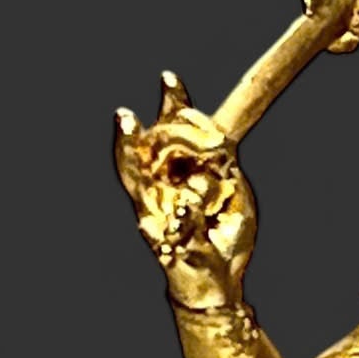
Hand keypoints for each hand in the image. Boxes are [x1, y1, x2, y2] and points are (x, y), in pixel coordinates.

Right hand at [113, 70, 255, 309]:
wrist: (219, 280)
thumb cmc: (222, 233)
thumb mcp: (232, 190)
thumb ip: (224, 163)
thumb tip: (221, 139)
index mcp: (176, 173)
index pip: (168, 132)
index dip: (170, 104)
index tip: (169, 77)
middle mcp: (159, 188)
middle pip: (150, 146)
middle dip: (168, 126)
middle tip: (186, 116)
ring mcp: (157, 213)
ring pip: (136, 176)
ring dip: (129, 148)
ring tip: (126, 120)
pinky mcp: (164, 243)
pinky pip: (169, 224)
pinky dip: (182, 217)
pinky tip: (187, 207)